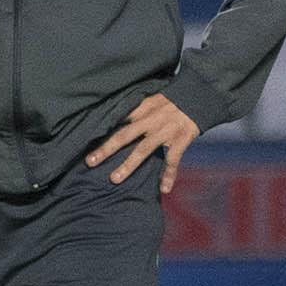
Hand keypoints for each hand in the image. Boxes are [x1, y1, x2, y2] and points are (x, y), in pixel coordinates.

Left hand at [85, 91, 201, 191]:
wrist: (201, 95)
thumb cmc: (174, 98)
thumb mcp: (153, 96)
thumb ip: (137, 107)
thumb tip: (117, 116)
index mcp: (143, 108)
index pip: (118, 118)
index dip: (102, 128)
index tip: (84, 138)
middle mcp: (151, 120)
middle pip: (124, 135)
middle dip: (106, 149)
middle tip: (90, 162)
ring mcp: (165, 132)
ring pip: (143, 150)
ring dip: (128, 165)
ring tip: (114, 179)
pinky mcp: (180, 141)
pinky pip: (172, 161)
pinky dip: (169, 176)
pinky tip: (165, 189)